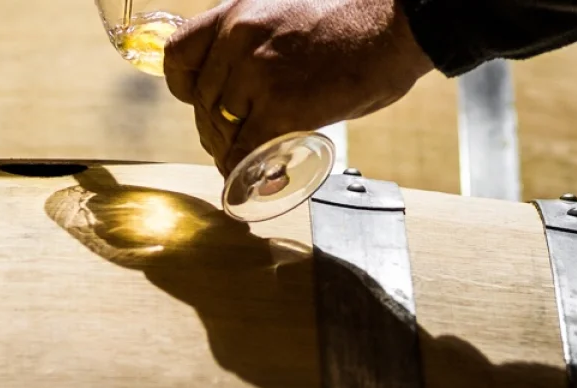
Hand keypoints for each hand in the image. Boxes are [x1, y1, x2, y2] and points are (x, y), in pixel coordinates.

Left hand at [164, 0, 434, 173]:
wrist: (398, 23)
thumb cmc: (356, 18)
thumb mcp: (286, 12)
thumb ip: (259, 41)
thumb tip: (245, 81)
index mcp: (236, 14)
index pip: (178, 56)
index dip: (186, 88)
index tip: (202, 103)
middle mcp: (237, 39)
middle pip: (202, 100)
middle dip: (216, 127)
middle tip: (236, 145)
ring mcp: (256, 73)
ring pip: (222, 128)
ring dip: (232, 151)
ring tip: (250, 163)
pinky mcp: (280, 105)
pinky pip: (246, 151)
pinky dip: (245, 174)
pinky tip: (253, 182)